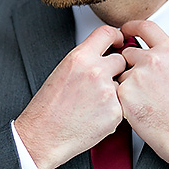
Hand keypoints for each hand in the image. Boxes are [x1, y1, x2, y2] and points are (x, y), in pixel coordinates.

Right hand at [15, 25, 128, 168]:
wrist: (45, 135)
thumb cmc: (49, 106)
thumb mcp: (63, 71)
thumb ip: (86, 59)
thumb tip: (106, 51)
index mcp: (80, 58)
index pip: (107, 33)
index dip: (116, 36)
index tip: (119, 41)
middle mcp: (96, 72)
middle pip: (121, 59)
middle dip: (116, 68)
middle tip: (101, 81)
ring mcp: (108, 92)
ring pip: (124, 82)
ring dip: (115, 89)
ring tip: (93, 101)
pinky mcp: (115, 112)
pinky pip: (122, 103)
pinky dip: (113, 108)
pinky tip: (96, 114)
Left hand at [119, 20, 168, 168]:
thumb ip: (163, 58)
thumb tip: (145, 52)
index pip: (145, 27)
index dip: (131, 27)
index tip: (125, 30)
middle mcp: (154, 59)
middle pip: (128, 52)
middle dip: (129, 66)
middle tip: (142, 85)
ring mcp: (137, 76)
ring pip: (120, 74)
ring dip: (126, 84)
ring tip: (146, 101)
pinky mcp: (125, 94)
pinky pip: (116, 91)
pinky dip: (123, 100)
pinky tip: (139, 109)